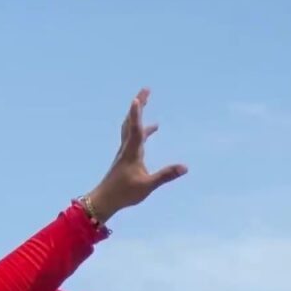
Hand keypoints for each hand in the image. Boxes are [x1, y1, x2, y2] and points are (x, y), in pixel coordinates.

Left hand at [82, 90, 189, 221]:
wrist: (105, 199)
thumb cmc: (125, 193)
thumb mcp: (148, 185)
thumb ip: (166, 175)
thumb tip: (185, 167)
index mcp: (132, 152)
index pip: (135, 129)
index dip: (137, 114)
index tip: (137, 98)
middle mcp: (127, 148)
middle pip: (131, 121)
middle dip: (138, 105)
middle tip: (145, 90)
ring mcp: (125, 151)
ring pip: (130, 127)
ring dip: (138, 114)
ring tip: (146, 103)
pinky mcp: (126, 156)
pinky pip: (133, 136)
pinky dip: (141, 128)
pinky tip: (152, 130)